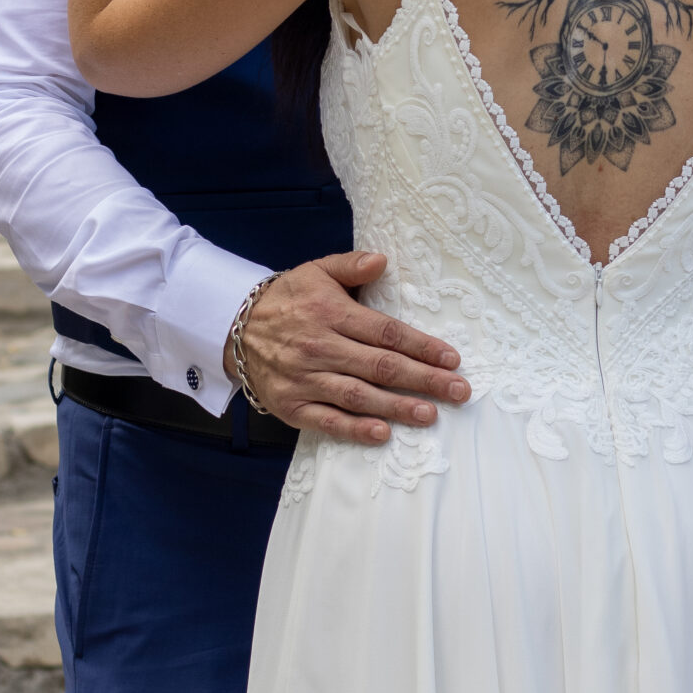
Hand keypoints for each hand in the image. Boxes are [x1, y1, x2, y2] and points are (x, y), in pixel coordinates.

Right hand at [228, 252, 469, 444]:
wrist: (233, 329)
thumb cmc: (286, 299)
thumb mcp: (315, 271)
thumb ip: (350, 266)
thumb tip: (381, 259)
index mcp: (331, 314)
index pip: (385, 332)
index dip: (421, 347)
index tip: (451, 359)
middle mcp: (320, 348)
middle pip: (380, 367)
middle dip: (424, 380)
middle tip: (458, 391)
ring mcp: (304, 379)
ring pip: (358, 396)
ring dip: (396, 407)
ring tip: (430, 414)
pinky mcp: (291, 405)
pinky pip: (327, 420)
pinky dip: (354, 429)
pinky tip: (382, 433)